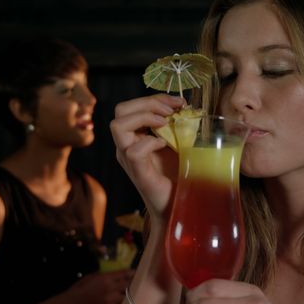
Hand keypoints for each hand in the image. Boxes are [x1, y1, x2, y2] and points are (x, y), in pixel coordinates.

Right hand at [62, 269, 133, 303]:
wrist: (72, 303)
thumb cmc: (80, 287)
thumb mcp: (91, 275)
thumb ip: (104, 275)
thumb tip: (113, 274)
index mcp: (105, 277)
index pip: (123, 273)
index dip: (132, 272)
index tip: (136, 272)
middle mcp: (110, 288)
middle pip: (128, 284)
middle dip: (133, 283)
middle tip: (137, 283)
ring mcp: (110, 299)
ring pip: (127, 297)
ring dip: (130, 295)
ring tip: (133, 294)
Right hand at [110, 94, 183, 221]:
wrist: (181, 205)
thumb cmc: (179, 175)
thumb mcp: (179, 142)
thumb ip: (177, 125)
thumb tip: (185, 105)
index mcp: (135, 136)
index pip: (131, 107)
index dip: (153, 98)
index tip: (178, 102)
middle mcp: (127, 145)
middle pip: (120, 110)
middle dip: (147, 103)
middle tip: (171, 111)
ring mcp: (129, 159)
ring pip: (118, 125)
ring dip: (144, 117)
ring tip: (165, 123)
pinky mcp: (138, 173)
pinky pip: (133, 150)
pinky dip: (149, 142)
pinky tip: (164, 144)